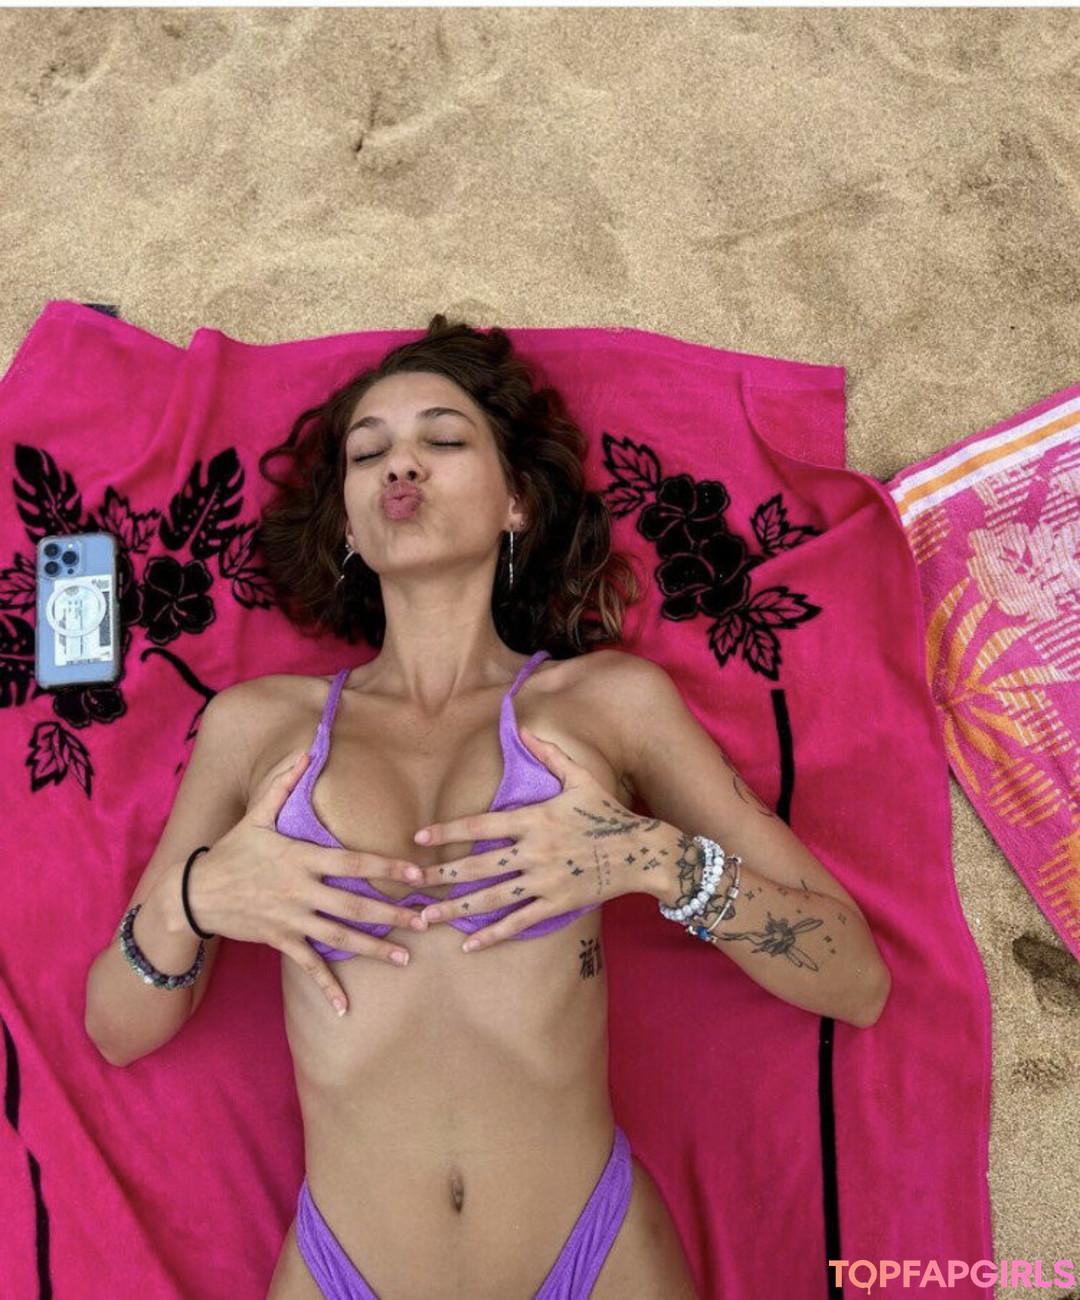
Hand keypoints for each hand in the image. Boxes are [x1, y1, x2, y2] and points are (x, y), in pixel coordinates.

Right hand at [180, 748, 429, 1017]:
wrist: (193, 894)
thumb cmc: (230, 851)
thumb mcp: (255, 815)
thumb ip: (282, 785)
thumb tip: (305, 751)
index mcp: (300, 859)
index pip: (352, 863)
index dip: (386, 868)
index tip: (417, 873)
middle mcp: (300, 891)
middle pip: (354, 906)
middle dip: (393, 915)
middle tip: (425, 921)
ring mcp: (291, 919)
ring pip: (339, 938)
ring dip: (374, 949)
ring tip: (404, 956)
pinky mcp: (281, 941)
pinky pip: (308, 966)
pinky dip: (327, 988)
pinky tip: (346, 1008)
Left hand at [410, 727, 656, 952]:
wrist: (641, 850)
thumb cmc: (607, 811)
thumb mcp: (580, 777)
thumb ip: (549, 755)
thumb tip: (523, 729)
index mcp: (534, 819)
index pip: (480, 827)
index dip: (447, 832)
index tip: (420, 839)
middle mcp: (534, 851)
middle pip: (477, 867)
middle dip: (441, 876)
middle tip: (411, 882)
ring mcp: (544, 880)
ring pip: (492, 898)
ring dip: (456, 910)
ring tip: (426, 918)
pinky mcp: (556, 903)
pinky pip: (519, 922)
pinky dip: (492, 935)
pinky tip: (468, 945)